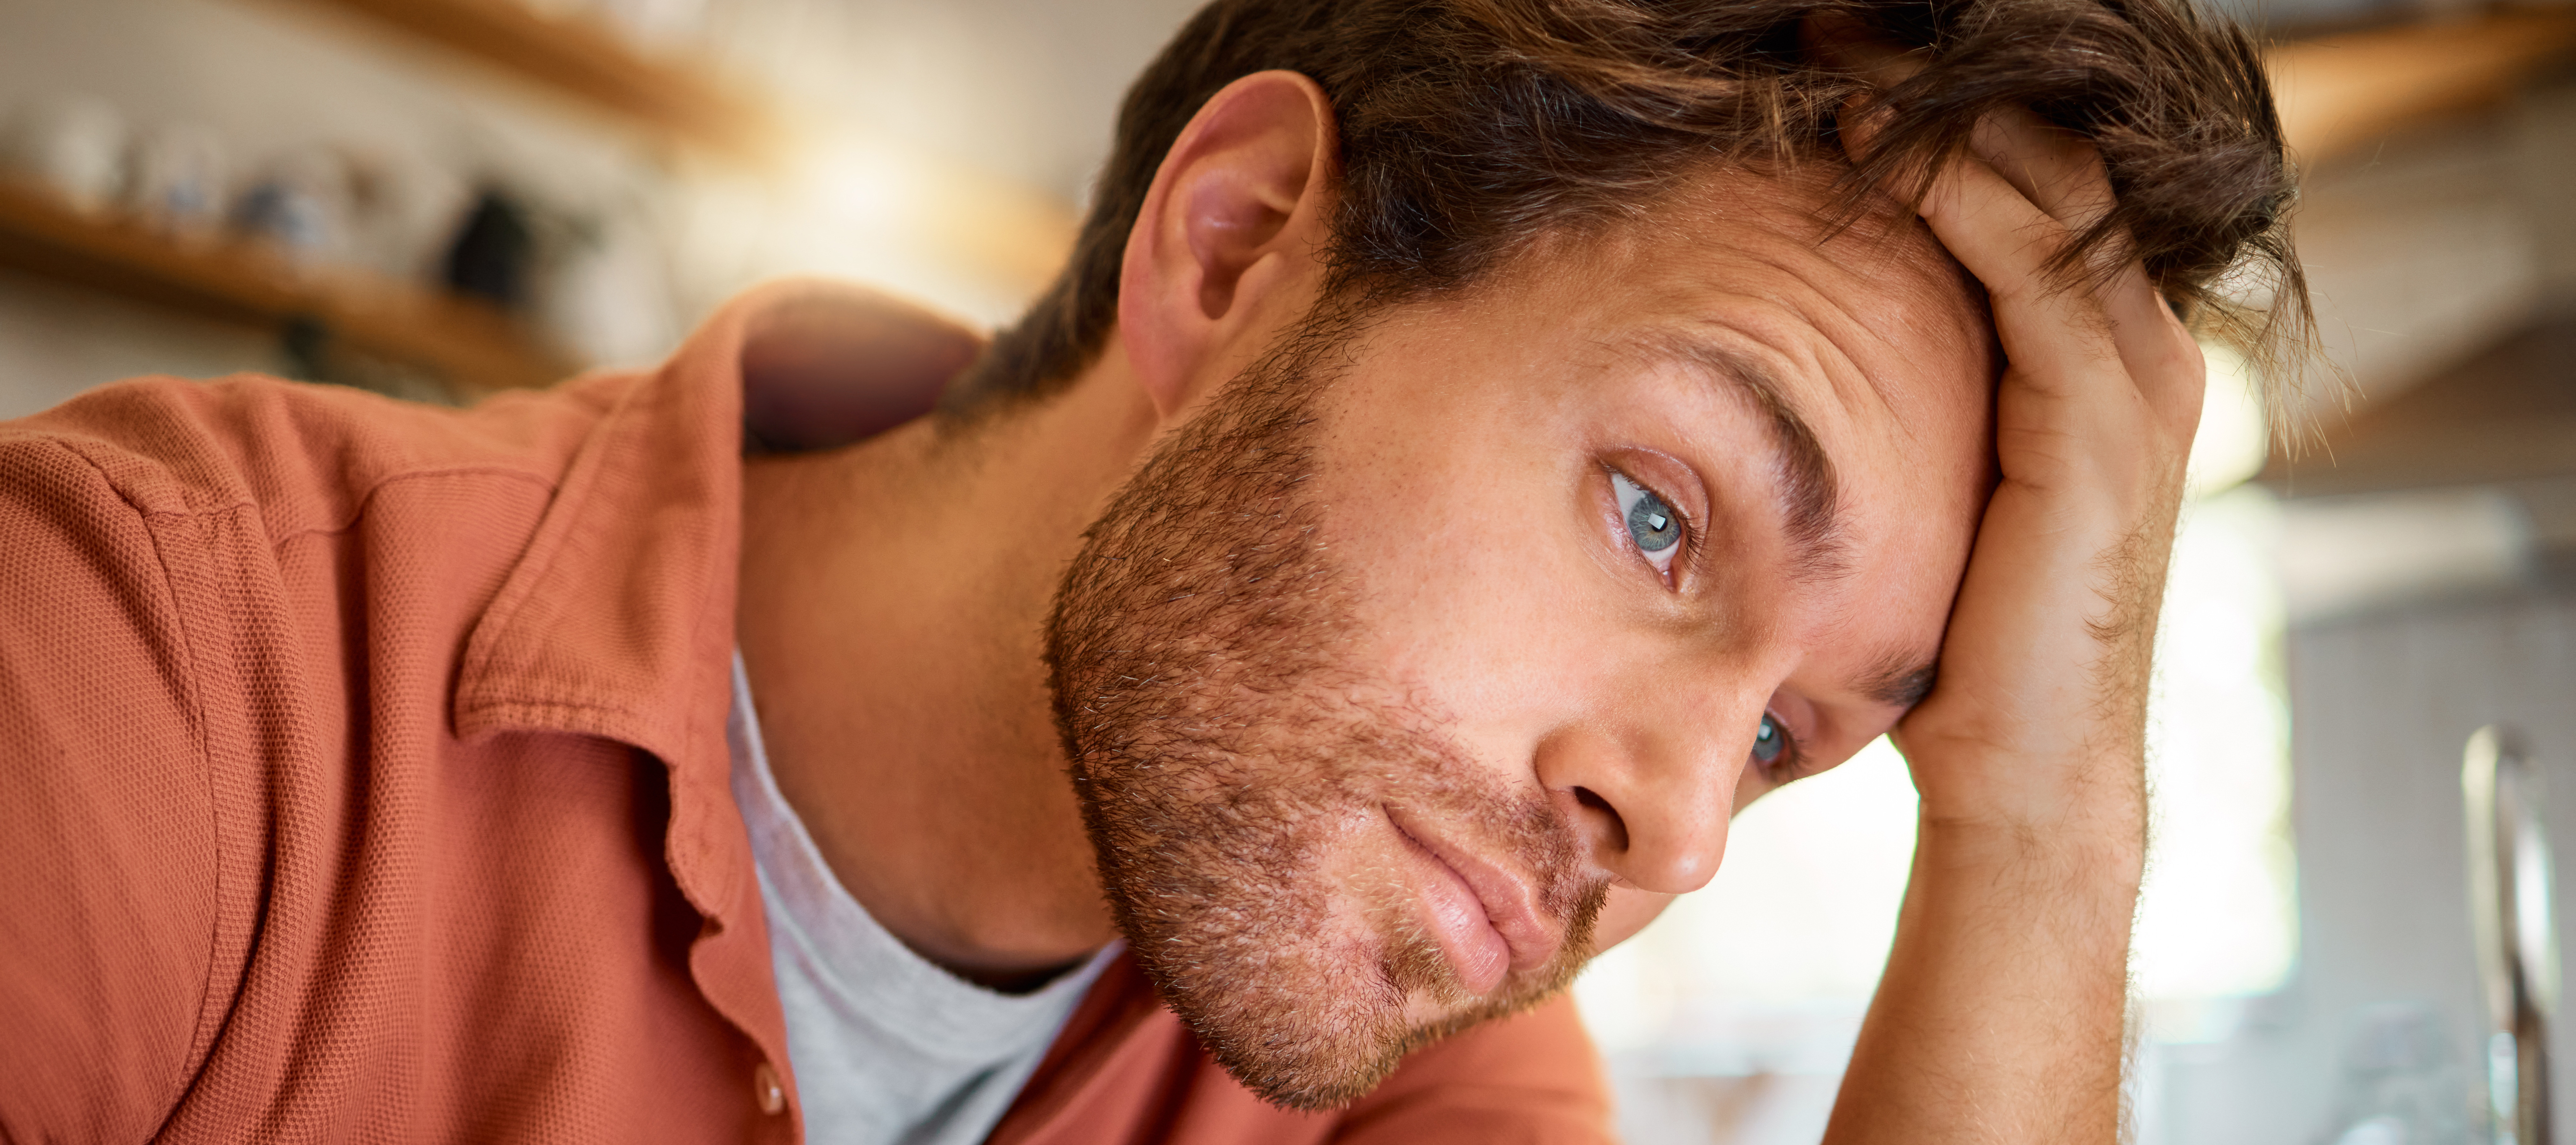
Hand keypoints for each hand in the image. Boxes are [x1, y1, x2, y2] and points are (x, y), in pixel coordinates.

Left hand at [1825, 96, 2207, 1144]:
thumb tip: (1829, 324)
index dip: (1941, 116)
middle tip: (1828, 44)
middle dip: (1940, 92)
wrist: (2022, 768)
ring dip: (1940, 120)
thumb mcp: (1942, 480)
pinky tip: (1876, 154)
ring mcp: (2136, 380)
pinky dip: (1959, 196)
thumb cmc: (1965, 637)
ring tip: (1836, 73)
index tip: (1833, 75)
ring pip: (2051, 189)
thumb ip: (1926, 394)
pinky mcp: (2103, 422)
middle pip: (2051, 159)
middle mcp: (2140, 350)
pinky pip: (2036, 267)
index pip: (2038, 182)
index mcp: (2104, 356)